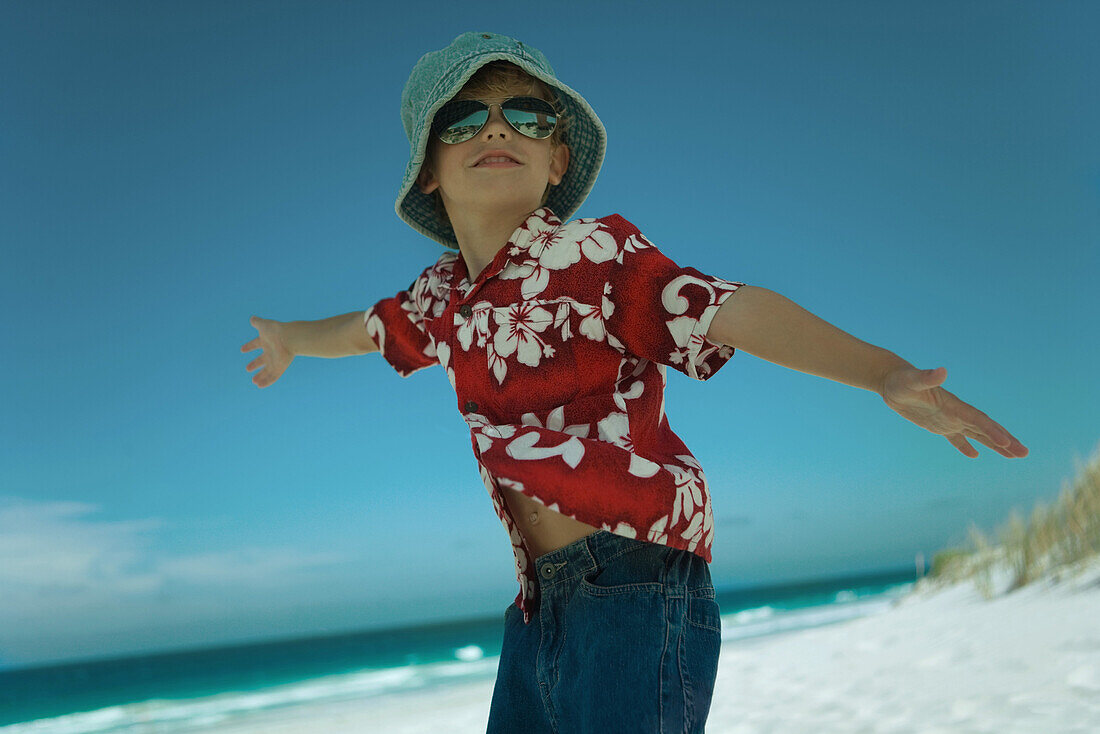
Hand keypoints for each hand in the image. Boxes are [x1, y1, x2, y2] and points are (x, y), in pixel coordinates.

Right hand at [241, 316, 293, 387]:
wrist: (289, 338)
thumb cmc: (276, 331)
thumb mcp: (263, 325)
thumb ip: (257, 322)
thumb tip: (252, 318)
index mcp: (266, 341)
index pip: (256, 343)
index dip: (249, 346)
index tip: (242, 349)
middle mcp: (271, 351)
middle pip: (262, 359)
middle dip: (255, 364)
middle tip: (247, 368)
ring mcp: (275, 360)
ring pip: (267, 370)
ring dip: (260, 376)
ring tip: (254, 381)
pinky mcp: (280, 368)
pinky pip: (273, 377)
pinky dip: (266, 381)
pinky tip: (260, 386)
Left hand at [880, 366, 1027, 458]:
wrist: (891, 379)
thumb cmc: (901, 380)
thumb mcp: (912, 380)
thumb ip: (927, 377)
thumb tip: (941, 371)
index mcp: (953, 404)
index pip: (978, 420)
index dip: (992, 431)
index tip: (1008, 443)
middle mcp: (955, 412)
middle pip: (985, 428)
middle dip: (1005, 440)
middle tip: (1024, 453)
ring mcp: (947, 419)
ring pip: (976, 434)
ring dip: (995, 444)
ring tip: (1014, 455)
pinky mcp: (937, 424)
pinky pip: (955, 438)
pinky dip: (965, 446)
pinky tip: (975, 455)